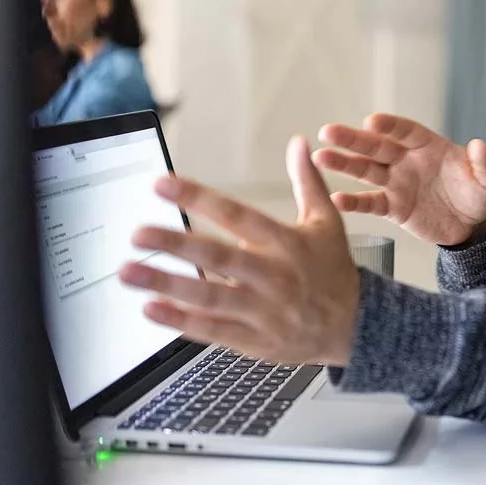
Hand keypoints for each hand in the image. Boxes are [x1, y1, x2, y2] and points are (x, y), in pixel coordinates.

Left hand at [118, 136, 360, 365]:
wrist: (355, 326)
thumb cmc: (334, 271)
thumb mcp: (327, 222)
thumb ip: (307, 181)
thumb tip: (299, 144)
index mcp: (287, 243)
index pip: (237, 215)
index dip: (199, 197)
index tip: (163, 184)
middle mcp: (273, 276)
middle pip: (218, 257)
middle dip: (175, 244)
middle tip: (137, 232)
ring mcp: (263, 311)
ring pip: (209, 297)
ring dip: (166, 284)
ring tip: (129, 272)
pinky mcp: (255, 340)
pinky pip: (213, 331)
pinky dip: (180, 322)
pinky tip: (150, 309)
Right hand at [313, 113, 485, 246]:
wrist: (474, 225)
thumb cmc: (480, 193)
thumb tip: (480, 146)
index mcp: (428, 145)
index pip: (405, 131)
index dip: (390, 126)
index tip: (371, 121)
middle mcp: (407, 160)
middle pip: (376, 146)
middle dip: (353, 139)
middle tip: (328, 131)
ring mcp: (397, 182)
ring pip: (366, 170)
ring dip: (343, 164)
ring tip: (319, 157)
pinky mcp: (393, 207)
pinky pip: (370, 202)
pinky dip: (353, 202)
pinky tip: (335, 199)